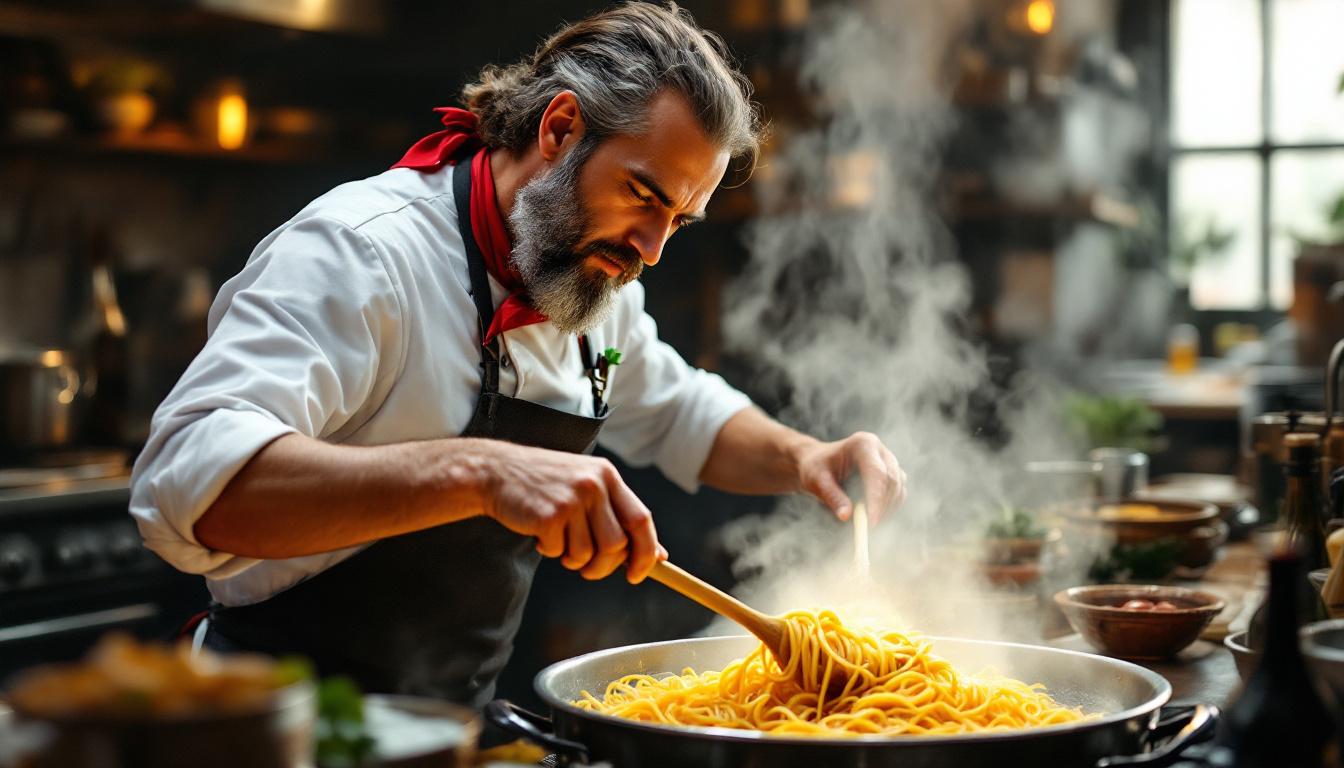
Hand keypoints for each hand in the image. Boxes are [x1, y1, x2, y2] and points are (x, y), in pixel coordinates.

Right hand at [481, 443, 666, 582]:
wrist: (496, 472)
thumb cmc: (546, 485)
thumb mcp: (587, 489)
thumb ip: (619, 516)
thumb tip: (657, 555)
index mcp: (608, 475)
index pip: (642, 520)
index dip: (645, 552)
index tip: (639, 573)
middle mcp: (594, 484)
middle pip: (617, 544)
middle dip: (605, 566)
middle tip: (589, 568)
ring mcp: (571, 499)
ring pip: (589, 553)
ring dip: (575, 560)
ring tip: (560, 542)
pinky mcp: (548, 515)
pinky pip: (561, 552)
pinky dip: (552, 551)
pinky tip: (540, 532)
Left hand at [794, 432, 905, 522]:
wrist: (819, 462)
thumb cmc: (816, 468)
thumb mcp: (817, 481)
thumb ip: (832, 497)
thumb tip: (847, 517)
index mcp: (862, 444)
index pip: (877, 473)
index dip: (877, 499)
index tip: (871, 522)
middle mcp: (879, 450)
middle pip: (892, 480)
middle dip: (882, 506)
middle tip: (868, 527)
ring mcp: (889, 461)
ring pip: (898, 488)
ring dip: (887, 508)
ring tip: (866, 522)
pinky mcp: (892, 474)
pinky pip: (899, 493)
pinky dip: (889, 508)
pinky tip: (872, 516)